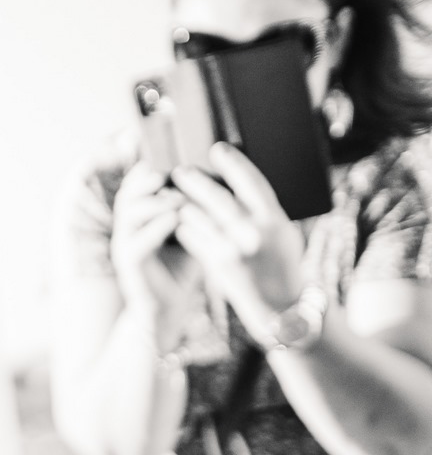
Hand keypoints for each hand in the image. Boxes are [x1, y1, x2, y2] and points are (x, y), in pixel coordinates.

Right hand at [109, 162, 199, 346]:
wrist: (170, 308)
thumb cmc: (184, 267)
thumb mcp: (193, 231)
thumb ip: (197, 209)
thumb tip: (220, 179)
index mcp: (140, 215)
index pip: (137, 185)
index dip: (148, 169)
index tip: (168, 156)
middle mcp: (127, 226)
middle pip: (128, 194)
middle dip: (146, 180)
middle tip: (168, 171)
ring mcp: (124, 244)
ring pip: (128, 214)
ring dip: (153, 202)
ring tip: (178, 196)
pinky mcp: (128, 263)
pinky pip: (136, 241)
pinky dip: (155, 229)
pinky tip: (174, 220)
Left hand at [172, 143, 307, 330]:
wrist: (279, 305)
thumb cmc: (282, 261)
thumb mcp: (282, 231)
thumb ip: (263, 208)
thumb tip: (239, 179)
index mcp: (274, 220)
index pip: (251, 182)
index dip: (233, 163)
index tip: (217, 149)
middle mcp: (252, 233)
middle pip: (217, 197)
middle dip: (195, 181)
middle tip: (179, 169)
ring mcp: (232, 249)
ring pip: (199, 217)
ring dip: (183, 203)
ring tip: (171, 192)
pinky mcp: (215, 263)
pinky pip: (193, 237)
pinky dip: (185, 225)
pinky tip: (179, 217)